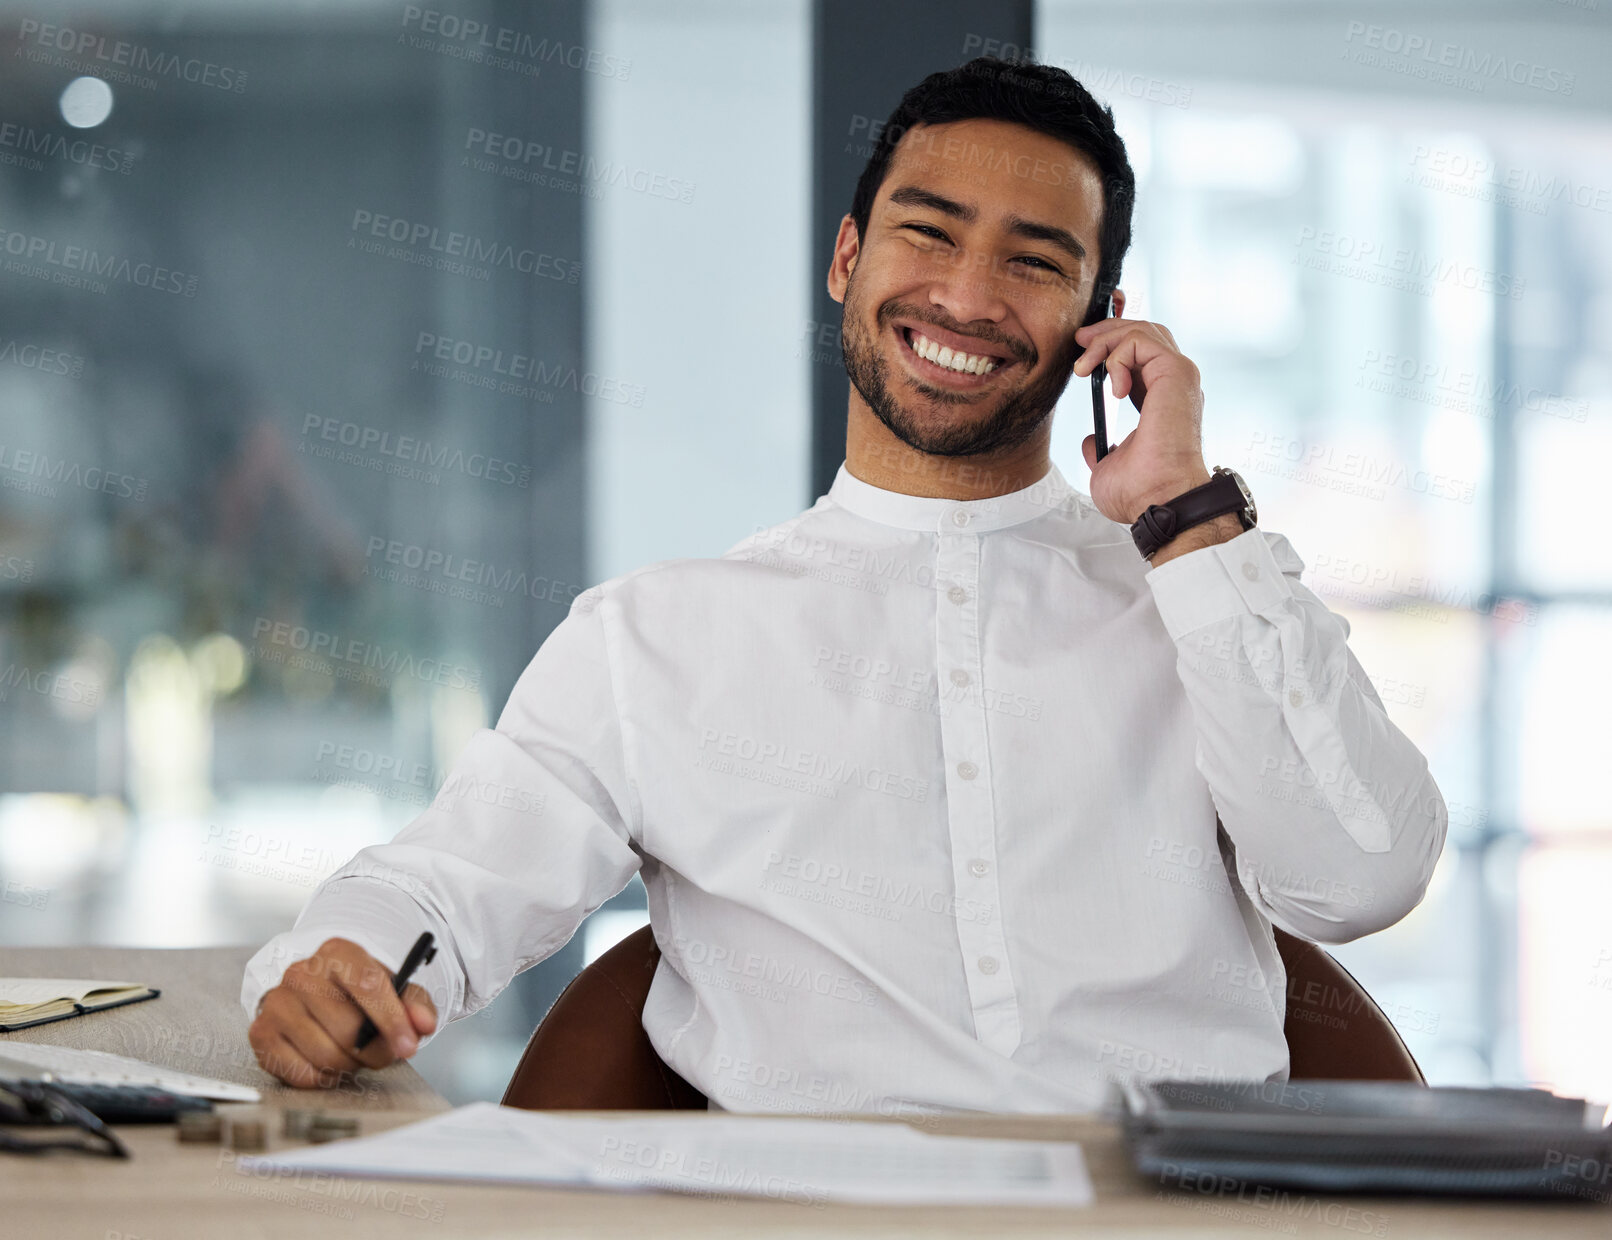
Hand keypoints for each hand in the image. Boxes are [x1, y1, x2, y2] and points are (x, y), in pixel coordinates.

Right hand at [248, 937, 436, 1088]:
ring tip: (355, 1053)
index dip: (392, 1021)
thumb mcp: (394, 989)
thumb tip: (424, 1024)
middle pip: (349, 1030)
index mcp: (338, 952)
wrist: (317, 992)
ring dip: (351, 1065)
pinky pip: (303, 1074)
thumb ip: (415, 1005)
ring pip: (327, 1056)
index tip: (409, 1047)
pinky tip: (329, 1059)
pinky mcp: (261, 1033)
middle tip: (382, 1052)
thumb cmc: (359, 992)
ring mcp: (277, 1002)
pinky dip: (324, 1077)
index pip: (368, 985)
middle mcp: (301, 973)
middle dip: (375, 1051)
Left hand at [1071, 315, 1211, 525]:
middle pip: (1145, 333)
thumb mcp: (1107, 468)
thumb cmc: (1142, 493)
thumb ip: (1100, 450)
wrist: (1161, 500)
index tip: (1083, 359)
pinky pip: (1140, 340)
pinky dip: (1116, 354)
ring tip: (1084, 366)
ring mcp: (1178, 377)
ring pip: (1143, 330)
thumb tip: (1092, 442)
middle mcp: (1174, 385)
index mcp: (1161, 402)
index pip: (1142, 357)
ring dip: (1106, 339)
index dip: (1112, 348)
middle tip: (1079, 341)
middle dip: (1107, 331)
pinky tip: (1110, 386)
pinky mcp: (1176, 373)